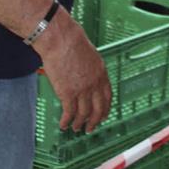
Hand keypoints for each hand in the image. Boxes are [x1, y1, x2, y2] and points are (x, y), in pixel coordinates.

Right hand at [33, 9, 111, 132]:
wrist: (61, 40)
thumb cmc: (72, 43)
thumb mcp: (90, 56)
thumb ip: (91, 69)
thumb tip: (87, 77)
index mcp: (102, 74)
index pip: (107, 97)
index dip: (105, 109)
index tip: (103, 116)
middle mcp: (94, 84)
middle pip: (98, 109)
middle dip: (95, 121)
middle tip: (90, 128)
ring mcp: (82, 90)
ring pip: (84, 114)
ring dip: (79, 123)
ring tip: (76, 128)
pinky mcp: (68, 93)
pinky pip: (69, 113)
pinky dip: (67, 121)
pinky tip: (63, 125)